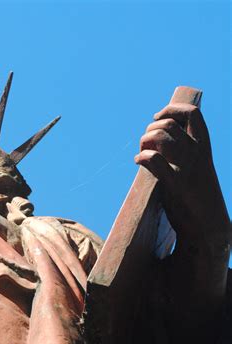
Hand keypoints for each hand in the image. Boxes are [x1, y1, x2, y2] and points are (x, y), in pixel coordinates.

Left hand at [134, 103, 225, 239]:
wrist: (209, 227)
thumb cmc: (197, 196)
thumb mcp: (195, 167)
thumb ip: (183, 151)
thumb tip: (158, 135)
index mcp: (204, 147)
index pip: (192, 112)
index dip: (171, 110)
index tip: (158, 119)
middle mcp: (197, 153)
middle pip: (169, 123)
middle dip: (150, 129)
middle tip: (146, 145)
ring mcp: (186, 167)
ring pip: (160, 136)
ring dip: (144, 141)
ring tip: (142, 153)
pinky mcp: (175, 184)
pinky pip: (154, 159)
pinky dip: (141, 157)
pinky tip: (138, 162)